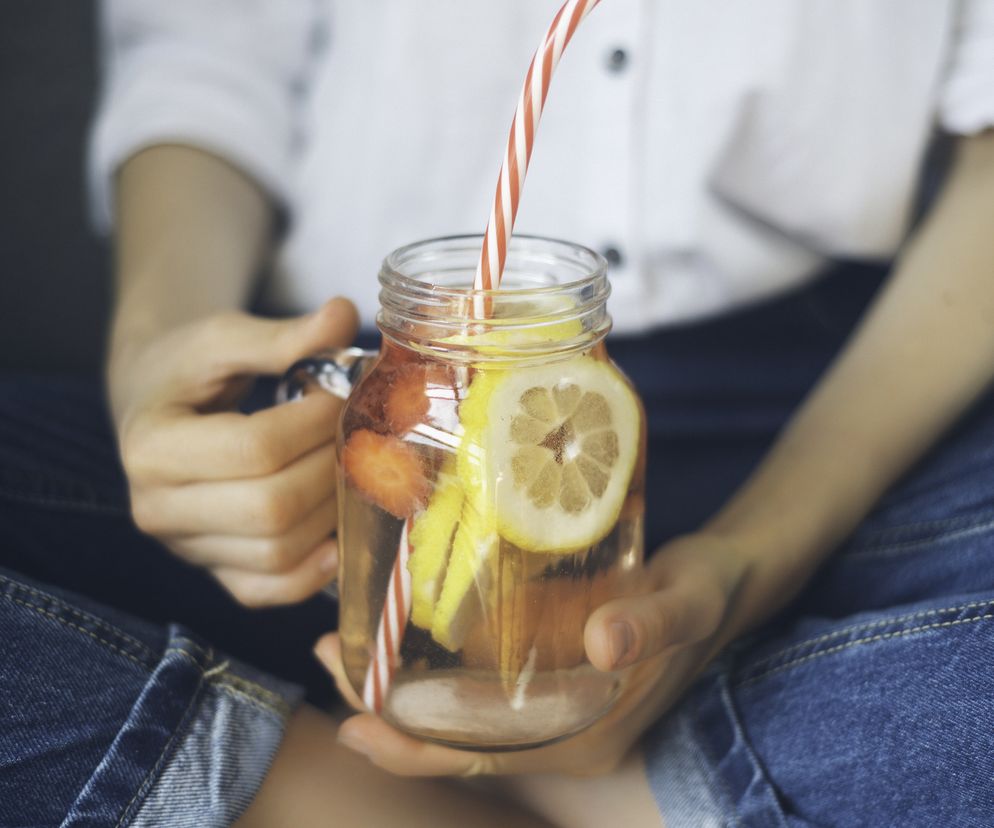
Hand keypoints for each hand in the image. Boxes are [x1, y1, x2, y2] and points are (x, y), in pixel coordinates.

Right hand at [110, 298, 358, 606]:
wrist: (157, 406)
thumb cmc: (188, 368)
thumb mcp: (224, 339)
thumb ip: (282, 334)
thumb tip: (345, 315)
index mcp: (151, 446)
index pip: (254, 448)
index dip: (314, 423)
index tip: (341, 394)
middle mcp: (158, 508)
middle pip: (272, 507)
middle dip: (331, 467)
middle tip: (356, 433)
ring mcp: (187, 548)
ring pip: (279, 553)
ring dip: (334, 511)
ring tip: (350, 467)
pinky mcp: (216, 571)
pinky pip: (270, 591)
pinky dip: (315, 572)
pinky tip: (340, 533)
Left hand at [316, 531, 758, 775]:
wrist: (724, 581)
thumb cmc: (704, 593)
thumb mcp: (685, 603)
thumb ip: (651, 623)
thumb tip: (606, 644)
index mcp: (584, 736)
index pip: (479, 760)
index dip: (412, 751)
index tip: (354, 721)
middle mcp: (560, 733)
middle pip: (454, 741)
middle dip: (385, 711)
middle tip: (331, 655)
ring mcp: (552, 707)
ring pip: (459, 715)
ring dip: (400, 686)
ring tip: (347, 640)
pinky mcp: (548, 676)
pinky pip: (478, 686)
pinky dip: (433, 666)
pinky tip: (405, 626)